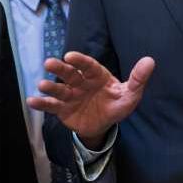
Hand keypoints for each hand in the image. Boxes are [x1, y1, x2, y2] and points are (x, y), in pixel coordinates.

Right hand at [26, 51, 154, 148]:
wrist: (103, 126)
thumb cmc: (116, 105)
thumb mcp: (130, 95)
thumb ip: (138, 79)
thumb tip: (150, 61)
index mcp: (96, 75)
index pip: (87, 66)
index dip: (79, 61)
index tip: (70, 56)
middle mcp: (80, 83)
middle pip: (69, 74)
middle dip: (60, 69)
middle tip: (49, 63)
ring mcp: (70, 96)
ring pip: (59, 89)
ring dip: (50, 87)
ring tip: (41, 85)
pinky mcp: (63, 110)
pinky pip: (52, 106)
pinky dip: (41, 104)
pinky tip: (31, 101)